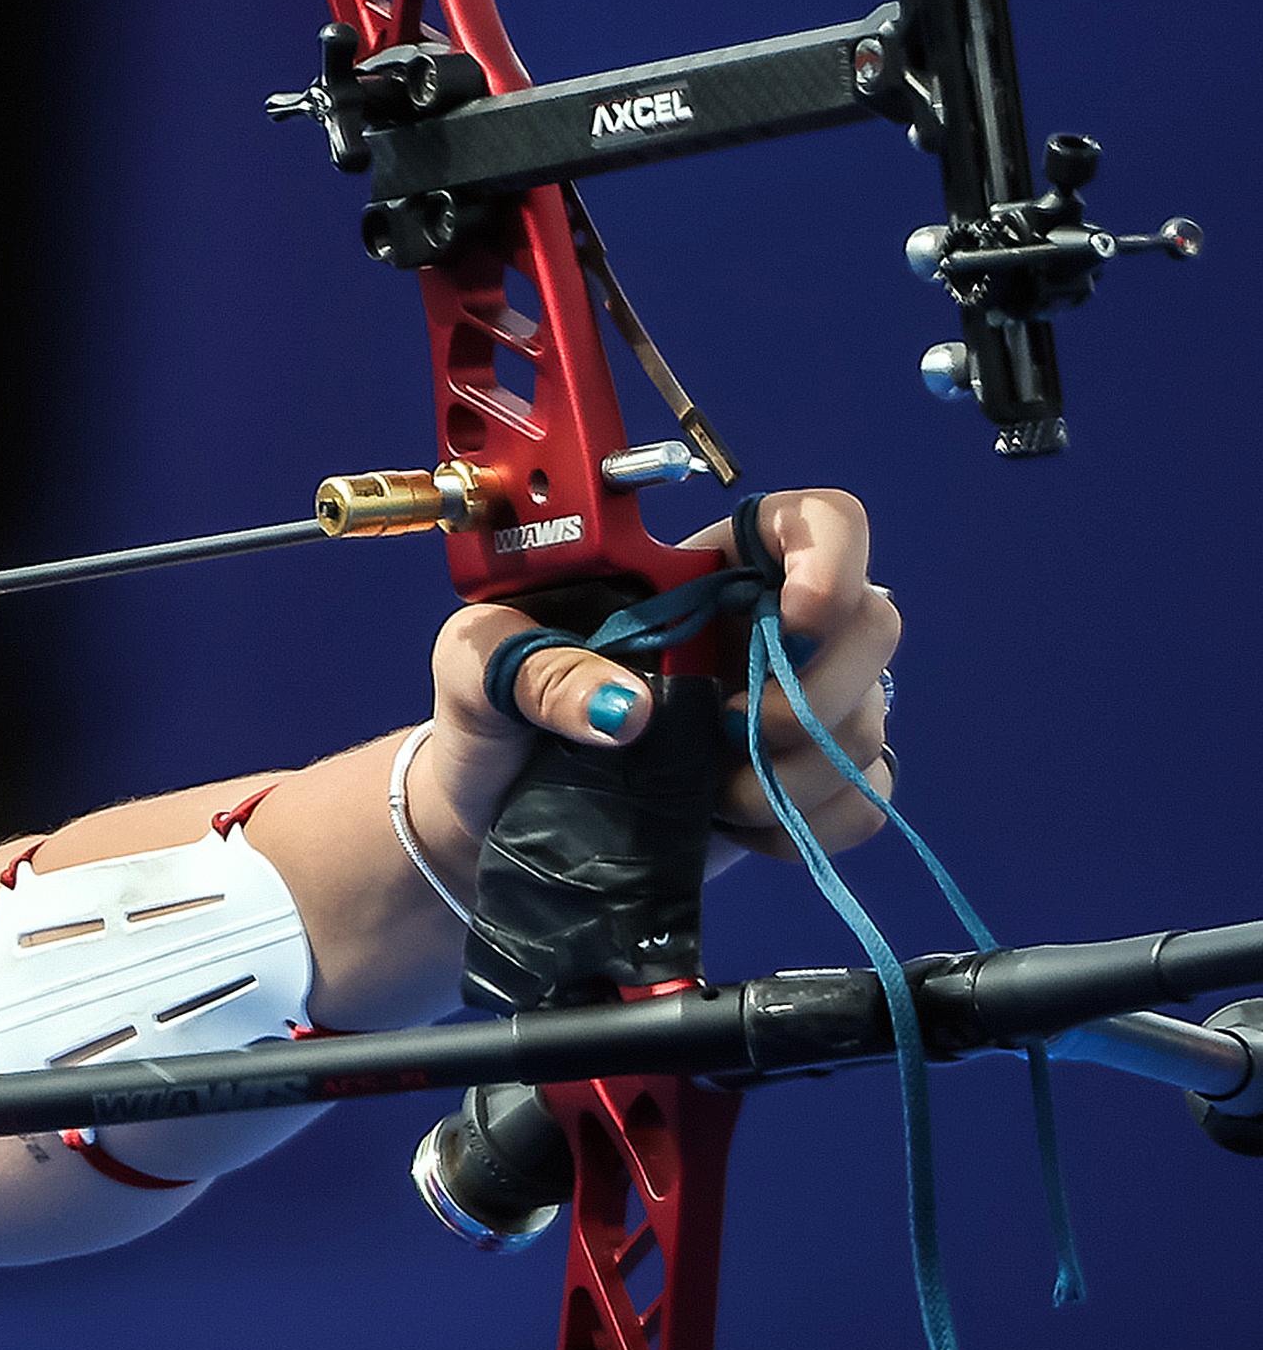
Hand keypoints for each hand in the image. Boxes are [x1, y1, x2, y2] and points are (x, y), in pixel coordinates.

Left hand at [413, 485, 902, 868]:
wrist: (488, 820)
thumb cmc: (488, 719)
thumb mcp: (477, 666)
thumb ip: (533, 664)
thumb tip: (628, 708)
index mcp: (700, 577)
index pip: (814, 523)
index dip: (832, 555)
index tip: (791, 620)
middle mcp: (762, 634)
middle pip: (872, 622)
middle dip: (816, 688)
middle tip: (730, 731)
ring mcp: (789, 712)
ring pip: (867, 719)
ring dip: (801, 768)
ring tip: (711, 795)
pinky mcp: (796, 789)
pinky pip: (866, 797)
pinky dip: (814, 819)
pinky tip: (737, 826)